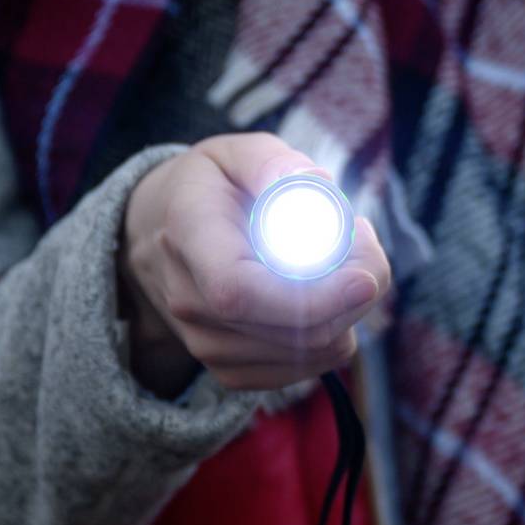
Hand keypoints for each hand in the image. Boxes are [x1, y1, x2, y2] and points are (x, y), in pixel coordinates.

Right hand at [117, 134, 389, 397]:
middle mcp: (189, 300)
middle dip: (352, 295)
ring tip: (336, 260)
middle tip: (363, 241)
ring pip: (309, 352)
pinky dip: (331, 334)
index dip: (312, 297)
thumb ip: (271, 164)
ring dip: (346, 311)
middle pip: (291, 330)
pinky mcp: (227, 370)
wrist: (159, 236)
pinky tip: (320, 295)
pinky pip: (304, 368)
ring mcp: (205, 343)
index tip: (366, 279)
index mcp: (188, 237)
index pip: (241, 291)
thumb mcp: (235, 154)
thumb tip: (314, 184)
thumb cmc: (210, 188)